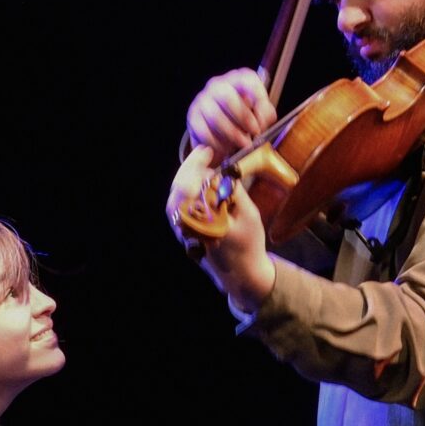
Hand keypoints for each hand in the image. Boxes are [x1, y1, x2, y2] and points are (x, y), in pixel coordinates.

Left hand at [166, 147, 275, 312]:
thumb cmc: (248, 244)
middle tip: (205, 152)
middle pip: (179, 187)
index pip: (191, 184)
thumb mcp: (248, 214)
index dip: (198, 164)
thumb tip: (223, 171)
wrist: (240, 273)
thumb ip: (233, 191)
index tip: (209, 151)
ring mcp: (179, 228)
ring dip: (188, 176)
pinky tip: (198, 180)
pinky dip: (187, 189)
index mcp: (198, 219)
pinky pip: (178, 204)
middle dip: (191, 167)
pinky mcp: (181, 231)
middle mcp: (183, 224)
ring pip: (176, 195)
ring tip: (201, 162)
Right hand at [185, 68, 278, 156]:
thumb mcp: (259, 113)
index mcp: (238, 79)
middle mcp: (219, 85)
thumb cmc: (243, 120)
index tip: (262, 121)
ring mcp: (203, 99)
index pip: (248, 81)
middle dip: (243, 119)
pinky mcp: (193, 116)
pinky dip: (217, 144)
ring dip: (232, 134)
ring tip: (242, 145)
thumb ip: (266, 114)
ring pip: (215, 116)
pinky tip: (226, 149)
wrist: (221, 132)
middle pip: (227, 97)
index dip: (258, 101)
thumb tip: (261, 121)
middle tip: (253, 134)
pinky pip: (204, 131)